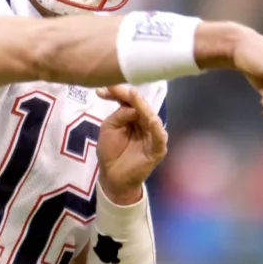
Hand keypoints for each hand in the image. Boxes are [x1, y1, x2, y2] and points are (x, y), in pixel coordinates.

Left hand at [94, 85, 167, 204]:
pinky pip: (159, 136)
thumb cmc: (110, 151)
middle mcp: (145, 122)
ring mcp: (153, 135)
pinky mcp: (157, 149)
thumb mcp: (109, 128)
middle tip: (115, 87)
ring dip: (142, 106)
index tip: (103, 88)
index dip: (118, 92)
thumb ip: (120, 115)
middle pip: (140, 105)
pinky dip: (156, 127)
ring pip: (151, 117)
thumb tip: (133, 107)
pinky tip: (151, 118)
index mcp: (133, 116)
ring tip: (133, 96)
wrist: (112, 176)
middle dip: (128, 95)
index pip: (129, 100)